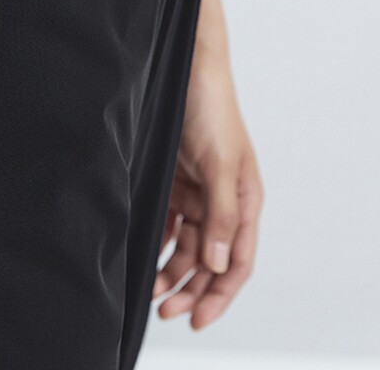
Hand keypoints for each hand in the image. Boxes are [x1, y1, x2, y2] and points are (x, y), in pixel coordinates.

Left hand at [151, 44, 263, 328]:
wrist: (184, 70)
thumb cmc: (212, 109)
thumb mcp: (221, 164)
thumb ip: (221, 215)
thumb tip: (216, 264)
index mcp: (244, 201)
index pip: (236, 260)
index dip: (219, 294)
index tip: (196, 318)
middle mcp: (221, 202)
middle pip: (208, 259)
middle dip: (189, 288)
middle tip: (165, 310)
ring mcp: (197, 193)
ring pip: (185, 244)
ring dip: (170, 268)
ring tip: (149, 288)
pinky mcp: (173, 181)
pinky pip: (167, 221)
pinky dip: (158, 240)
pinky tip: (143, 253)